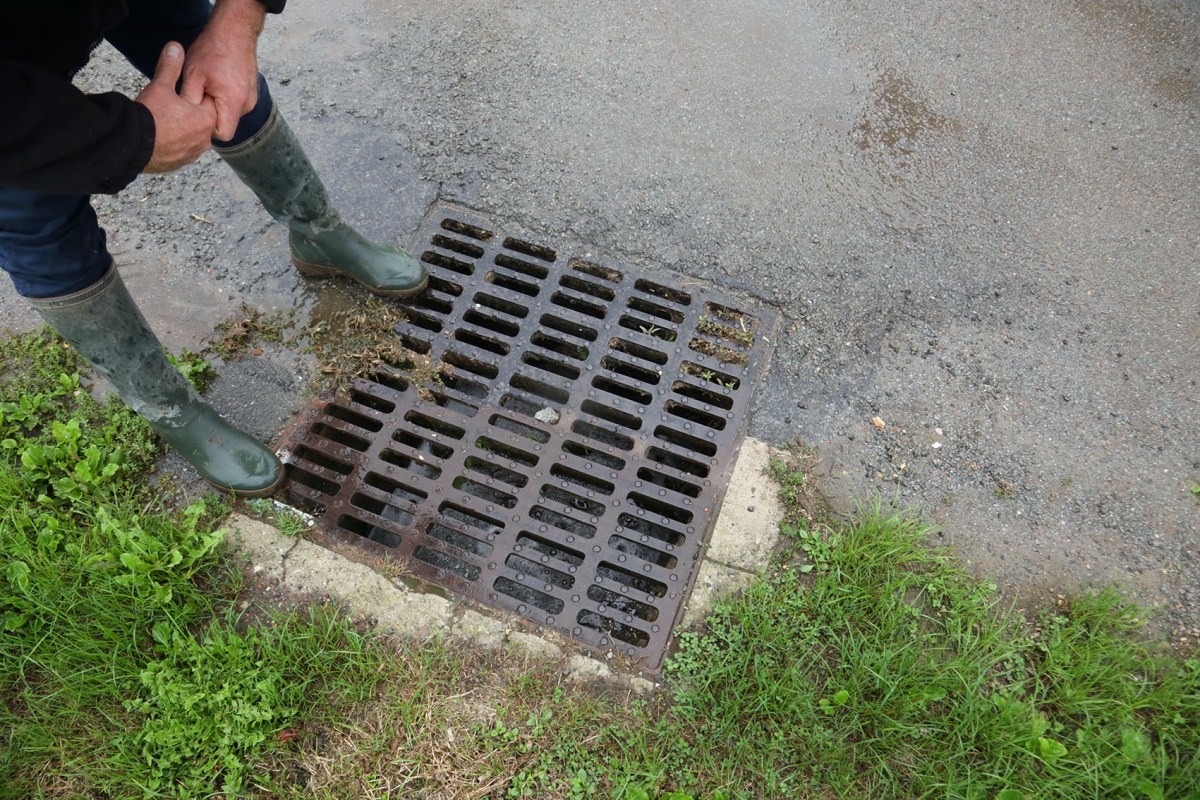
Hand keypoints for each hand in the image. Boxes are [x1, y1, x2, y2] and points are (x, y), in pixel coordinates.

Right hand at [135, 42, 217, 172]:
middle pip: (201, 122)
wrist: (131, 145)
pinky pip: (181, 151)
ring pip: (192, 138)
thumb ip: (170, 67)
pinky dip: (175, 144)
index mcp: (206, 120)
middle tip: (174, 106)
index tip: (184, 93)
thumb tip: (174, 47)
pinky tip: (163, 136)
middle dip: (191, 113)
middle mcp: (204, 140)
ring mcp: (192, 154)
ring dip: (184, 130)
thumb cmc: (150, 115)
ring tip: (167, 121)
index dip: (196, 96)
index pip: (208, 104)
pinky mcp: (178, 164)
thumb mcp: (160, 86)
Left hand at [181, 0, 264, 140]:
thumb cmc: (212, 49)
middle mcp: (247, 104)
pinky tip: (217, 82)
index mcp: (233, 102)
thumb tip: (186, 122)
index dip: (207, 128)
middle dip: (211, 116)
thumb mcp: (192, 75)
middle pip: (226, 124)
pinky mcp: (251, 94)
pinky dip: (224, 99)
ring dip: (217, 106)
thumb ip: (190, 101)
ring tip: (208, 85)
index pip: (222, 134)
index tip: (196, 113)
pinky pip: (235, 105)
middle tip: (199, 94)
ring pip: (230, 114)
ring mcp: (251, 99)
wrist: (234, 31)